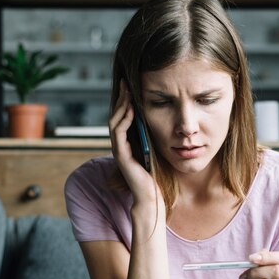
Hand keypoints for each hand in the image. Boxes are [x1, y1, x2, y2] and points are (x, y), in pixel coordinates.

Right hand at [109, 81, 158, 204]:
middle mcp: (120, 145)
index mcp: (127, 142)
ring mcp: (119, 150)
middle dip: (121, 99)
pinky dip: (125, 120)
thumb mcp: (156, 150)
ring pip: (115, 122)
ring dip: (122, 106)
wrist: (152, 196)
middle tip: (126, 82)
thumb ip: (153, 136)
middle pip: (116, 116)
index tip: (132, 86)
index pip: (122, 117)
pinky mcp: (121, 156)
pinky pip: (119, 133)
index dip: (125, 102)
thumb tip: (162, 118)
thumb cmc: (156, 176)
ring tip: (128, 92)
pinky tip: (132, 110)